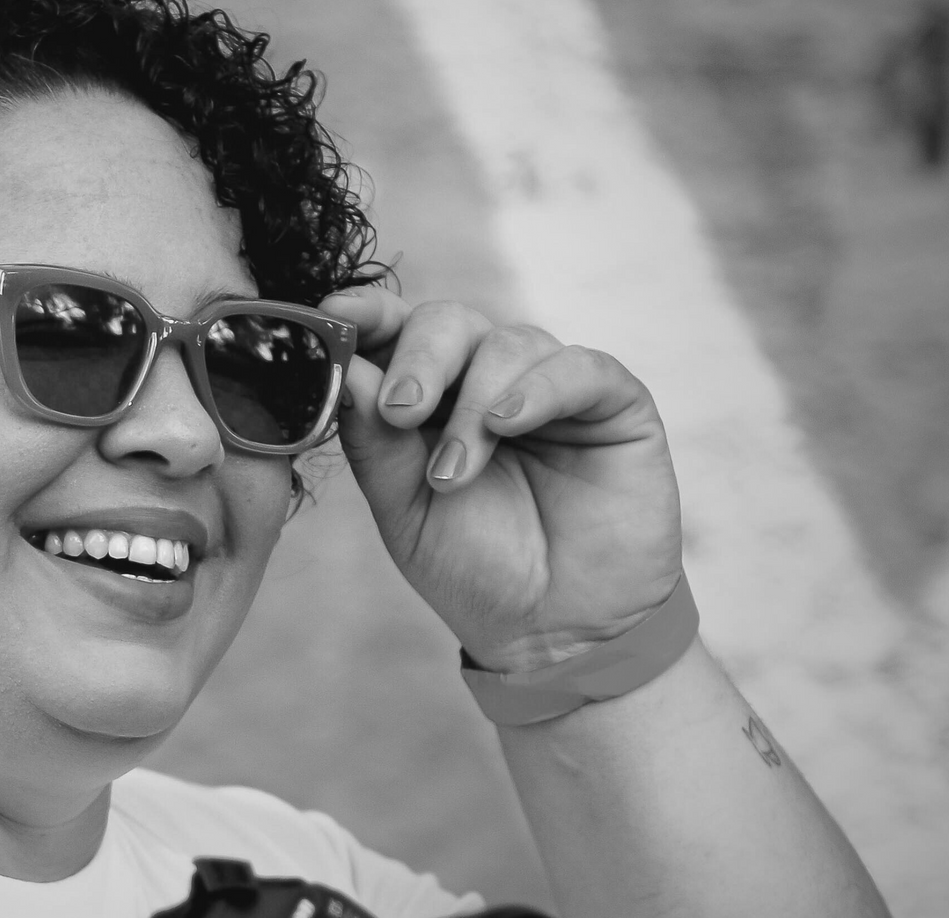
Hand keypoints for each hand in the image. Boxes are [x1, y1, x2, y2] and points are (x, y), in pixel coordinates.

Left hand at [316, 287, 683, 671]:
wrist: (557, 634)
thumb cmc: (477, 569)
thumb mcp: (406, 512)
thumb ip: (374, 443)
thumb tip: (344, 370)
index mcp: (431, 398)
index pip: (396, 331)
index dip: (365, 314)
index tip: (334, 318)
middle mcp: (489, 381)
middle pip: (449, 321)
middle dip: (419, 357)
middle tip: (402, 411)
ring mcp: (553, 389)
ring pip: (509, 341)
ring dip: (475, 402)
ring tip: (455, 474)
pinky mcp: (614, 405)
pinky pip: (579, 367)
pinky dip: (539, 388)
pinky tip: (508, 424)